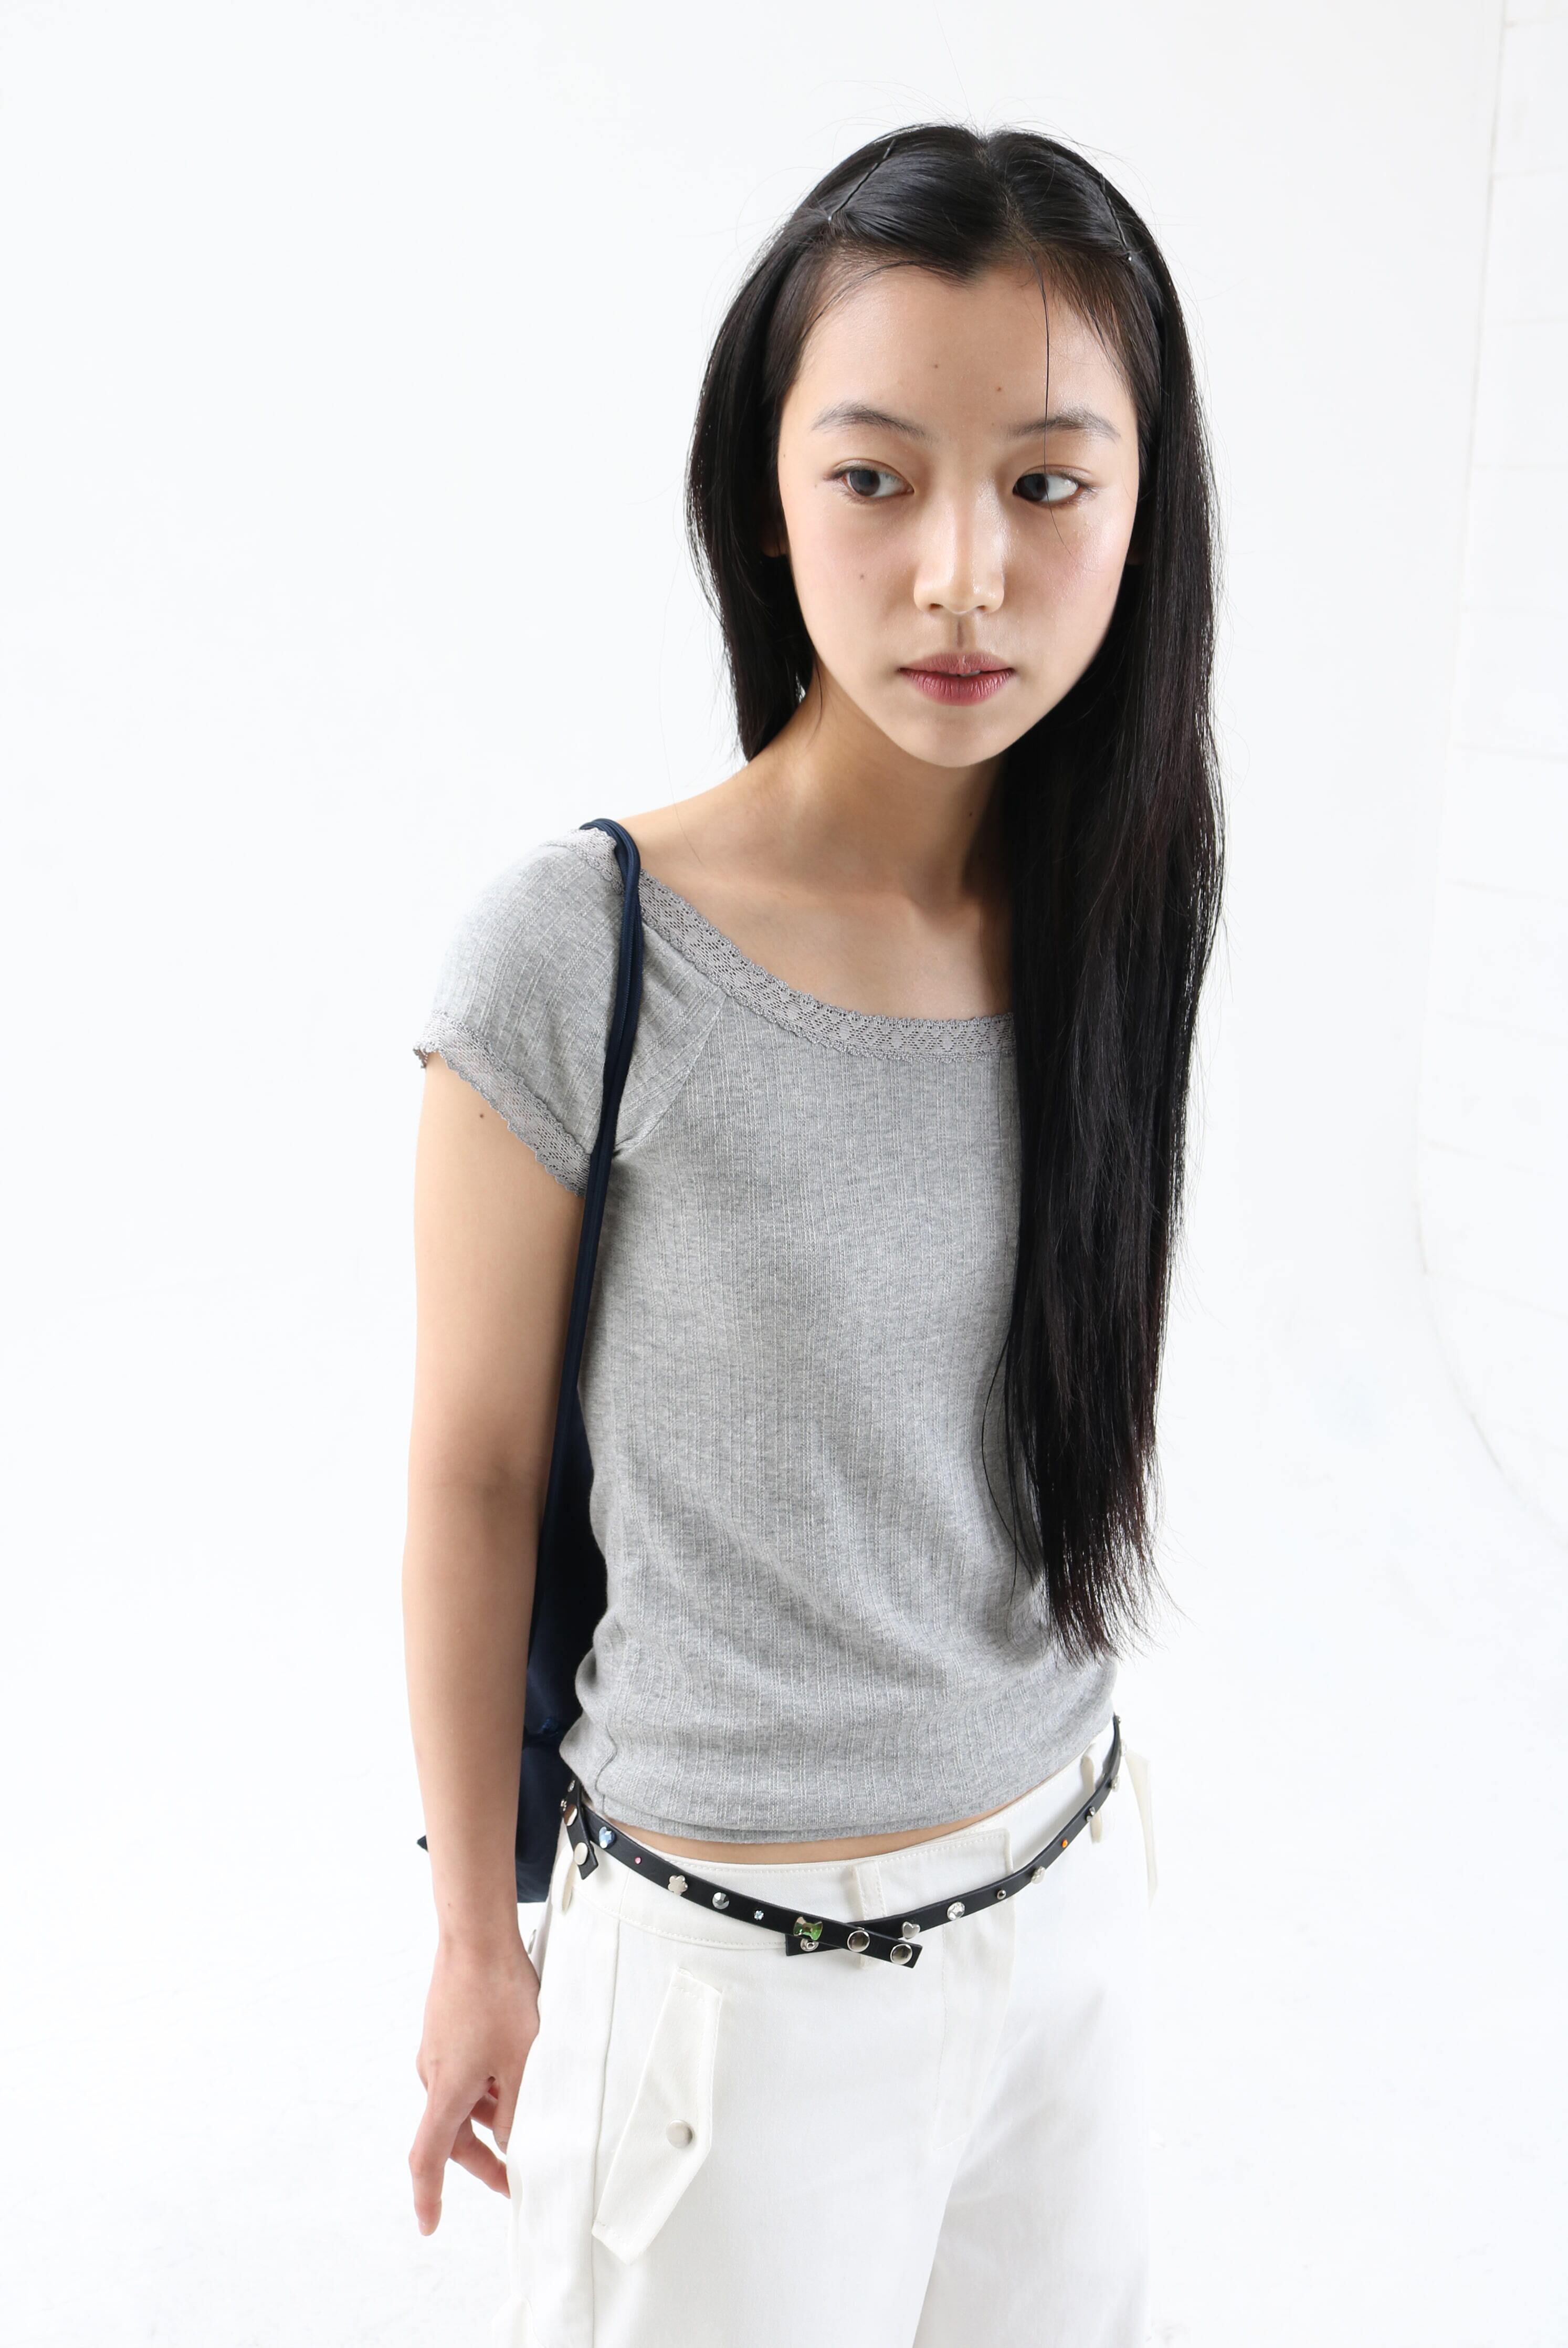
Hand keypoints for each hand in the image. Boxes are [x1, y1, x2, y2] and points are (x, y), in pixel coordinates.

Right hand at [409, 1931, 539, 2233]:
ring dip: (488, 2114)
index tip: (428, 2224)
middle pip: (452, 2132)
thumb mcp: (522, 2061)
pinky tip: (513, 2070)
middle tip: (512, 2176)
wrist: (475, 1936)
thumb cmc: (498, 1994)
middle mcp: (432, 2073)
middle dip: (482, 2158)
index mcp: (446, 2090)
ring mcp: (437, 2049)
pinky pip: (463, 2072)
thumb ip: (517, 2109)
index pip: (429, 2158)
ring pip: (461, 2100)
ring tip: (525, 2109)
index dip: (428, 2196)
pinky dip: (485, 2085)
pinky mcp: (445, 2030)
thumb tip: (512, 2142)